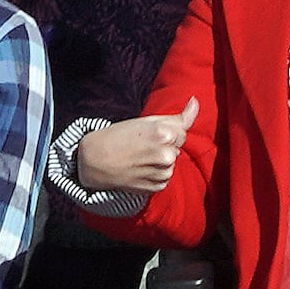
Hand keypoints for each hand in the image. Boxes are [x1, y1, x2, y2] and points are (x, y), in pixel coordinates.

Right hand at [72, 106, 195, 201]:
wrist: (94, 161)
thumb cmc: (118, 137)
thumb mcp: (146, 121)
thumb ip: (177, 116)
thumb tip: (196, 102)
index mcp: (164, 134)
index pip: (181, 132)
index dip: (165, 132)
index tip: (148, 135)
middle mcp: (166, 154)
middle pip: (177, 147)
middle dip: (165, 146)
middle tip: (142, 146)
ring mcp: (162, 173)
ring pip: (172, 163)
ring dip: (160, 161)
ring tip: (139, 158)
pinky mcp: (157, 187)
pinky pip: (165, 178)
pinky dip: (155, 174)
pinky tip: (139, 170)